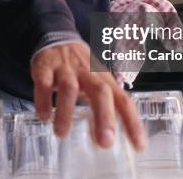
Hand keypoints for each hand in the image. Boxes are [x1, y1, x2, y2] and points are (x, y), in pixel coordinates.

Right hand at [31, 42, 145, 149]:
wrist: (58, 37)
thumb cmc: (81, 67)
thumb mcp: (97, 81)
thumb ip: (104, 104)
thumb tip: (109, 136)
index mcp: (104, 79)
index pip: (123, 100)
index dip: (132, 122)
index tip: (139, 144)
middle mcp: (88, 73)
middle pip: (100, 92)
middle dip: (104, 117)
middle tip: (105, 142)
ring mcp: (66, 70)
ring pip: (69, 88)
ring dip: (66, 112)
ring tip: (61, 133)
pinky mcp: (46, 68)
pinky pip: (44, 84)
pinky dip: (43, 100)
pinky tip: (43, 116)